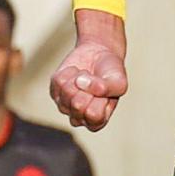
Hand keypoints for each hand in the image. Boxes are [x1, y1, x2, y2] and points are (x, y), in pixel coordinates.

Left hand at [53, 9, 132, 127]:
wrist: (100, 55)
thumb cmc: (111, 73)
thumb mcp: (119, 82)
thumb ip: (107, 88)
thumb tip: (81, 83)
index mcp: (97, 121)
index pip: (93, 115)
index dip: (99, 99)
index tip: (104, 91)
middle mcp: (79, 117)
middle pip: (77, 105)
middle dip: (87, 87)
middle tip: (94, 82)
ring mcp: (65, 106)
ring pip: (66, 92)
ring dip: (78, 78)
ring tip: (86, 77)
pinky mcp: (55, 92)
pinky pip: (58, 81)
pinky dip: (69, 72)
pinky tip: (76, 74)